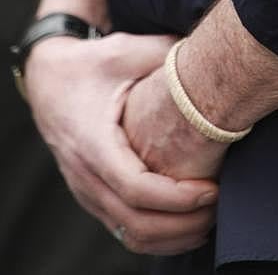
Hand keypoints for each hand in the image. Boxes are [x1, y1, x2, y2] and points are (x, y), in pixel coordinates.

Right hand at [26, 32, 217, 255]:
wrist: (47, 78)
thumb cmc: (90, 63)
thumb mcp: (126, 50)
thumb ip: (167, 53)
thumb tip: (210, 54)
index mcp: (93, 142)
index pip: (136, 188)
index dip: (177, 197)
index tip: (212, 188)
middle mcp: (85, 174)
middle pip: (136, 223)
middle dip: (183, 223)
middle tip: (220, 205)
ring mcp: (86, 190)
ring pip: (130, 234)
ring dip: (173, 236)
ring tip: (210, 218)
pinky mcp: (92, 195)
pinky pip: (124, 230)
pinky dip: (158, 236)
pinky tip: (187, 223)